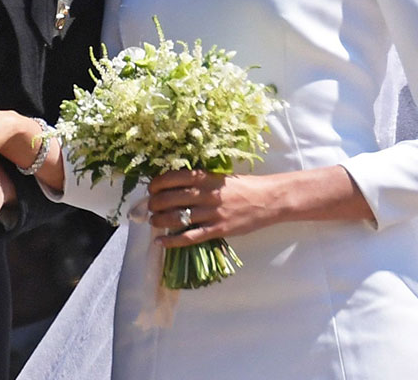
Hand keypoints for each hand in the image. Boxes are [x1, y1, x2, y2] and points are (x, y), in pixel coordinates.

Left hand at [146, 170, 274, 249]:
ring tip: (153, 222)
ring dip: (159, 220)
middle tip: (149, 206)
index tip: (151, 188)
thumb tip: (175, 185)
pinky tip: (161, 242)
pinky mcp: (217, 230)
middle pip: (171, 198)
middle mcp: (206, 194)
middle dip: (154, 203)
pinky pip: (190, 236)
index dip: (158, 184)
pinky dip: (172, 240)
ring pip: (177, 217)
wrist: (268, 200)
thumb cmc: (244, 186)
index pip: (173, 178)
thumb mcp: (220, 177)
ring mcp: (211, 213)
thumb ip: (200, 181)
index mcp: (206, 177)